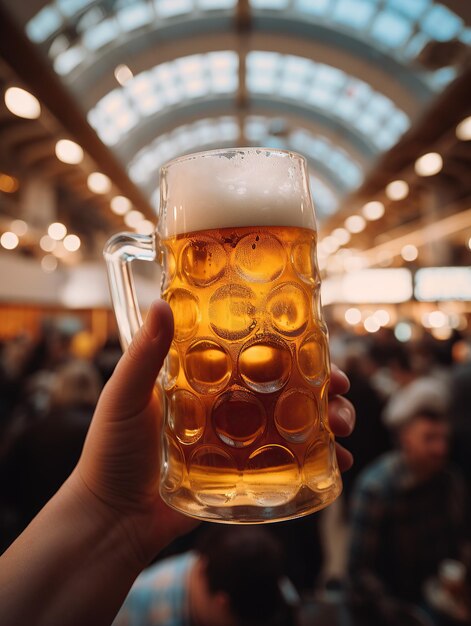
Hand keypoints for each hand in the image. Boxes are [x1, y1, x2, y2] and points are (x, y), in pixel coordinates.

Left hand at [71, 301, 354, 567]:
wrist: (112, 518)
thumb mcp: (125, 397)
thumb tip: (160, 304)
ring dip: (328, 420)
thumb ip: (143, 355)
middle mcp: (227, 407)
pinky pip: (288, 465)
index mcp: (205, 381)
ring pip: (295, 423)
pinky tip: (338, 462)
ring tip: (344, 424)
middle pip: (285, 388)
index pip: (254, 356)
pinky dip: (319, 462)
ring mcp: (238, 442)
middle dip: (321, 385)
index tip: (315, 344)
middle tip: (340, 387)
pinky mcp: (243, 475)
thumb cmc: (111, 452)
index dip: (288, 348)